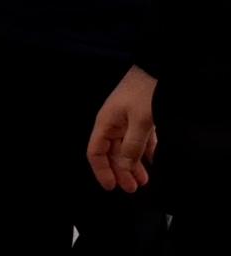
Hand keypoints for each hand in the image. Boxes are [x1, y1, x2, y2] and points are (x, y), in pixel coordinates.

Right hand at [87, 65, 157, 191]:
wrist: (162, 65)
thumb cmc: (147, 88)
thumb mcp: (141, 120)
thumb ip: (132, 145)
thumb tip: (125, 165)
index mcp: (106, 123)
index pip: (96, 153)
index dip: (102, 171)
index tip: (112, 186)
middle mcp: (114, 123)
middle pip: (112, 153)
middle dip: (122, 171)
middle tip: (132, 187)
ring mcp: (127, 119)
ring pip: (127, 147)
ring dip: (134, 164)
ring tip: (144, 179)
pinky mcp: (142, 115)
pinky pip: (140, 138)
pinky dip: (145, 150)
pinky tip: (151, 160)